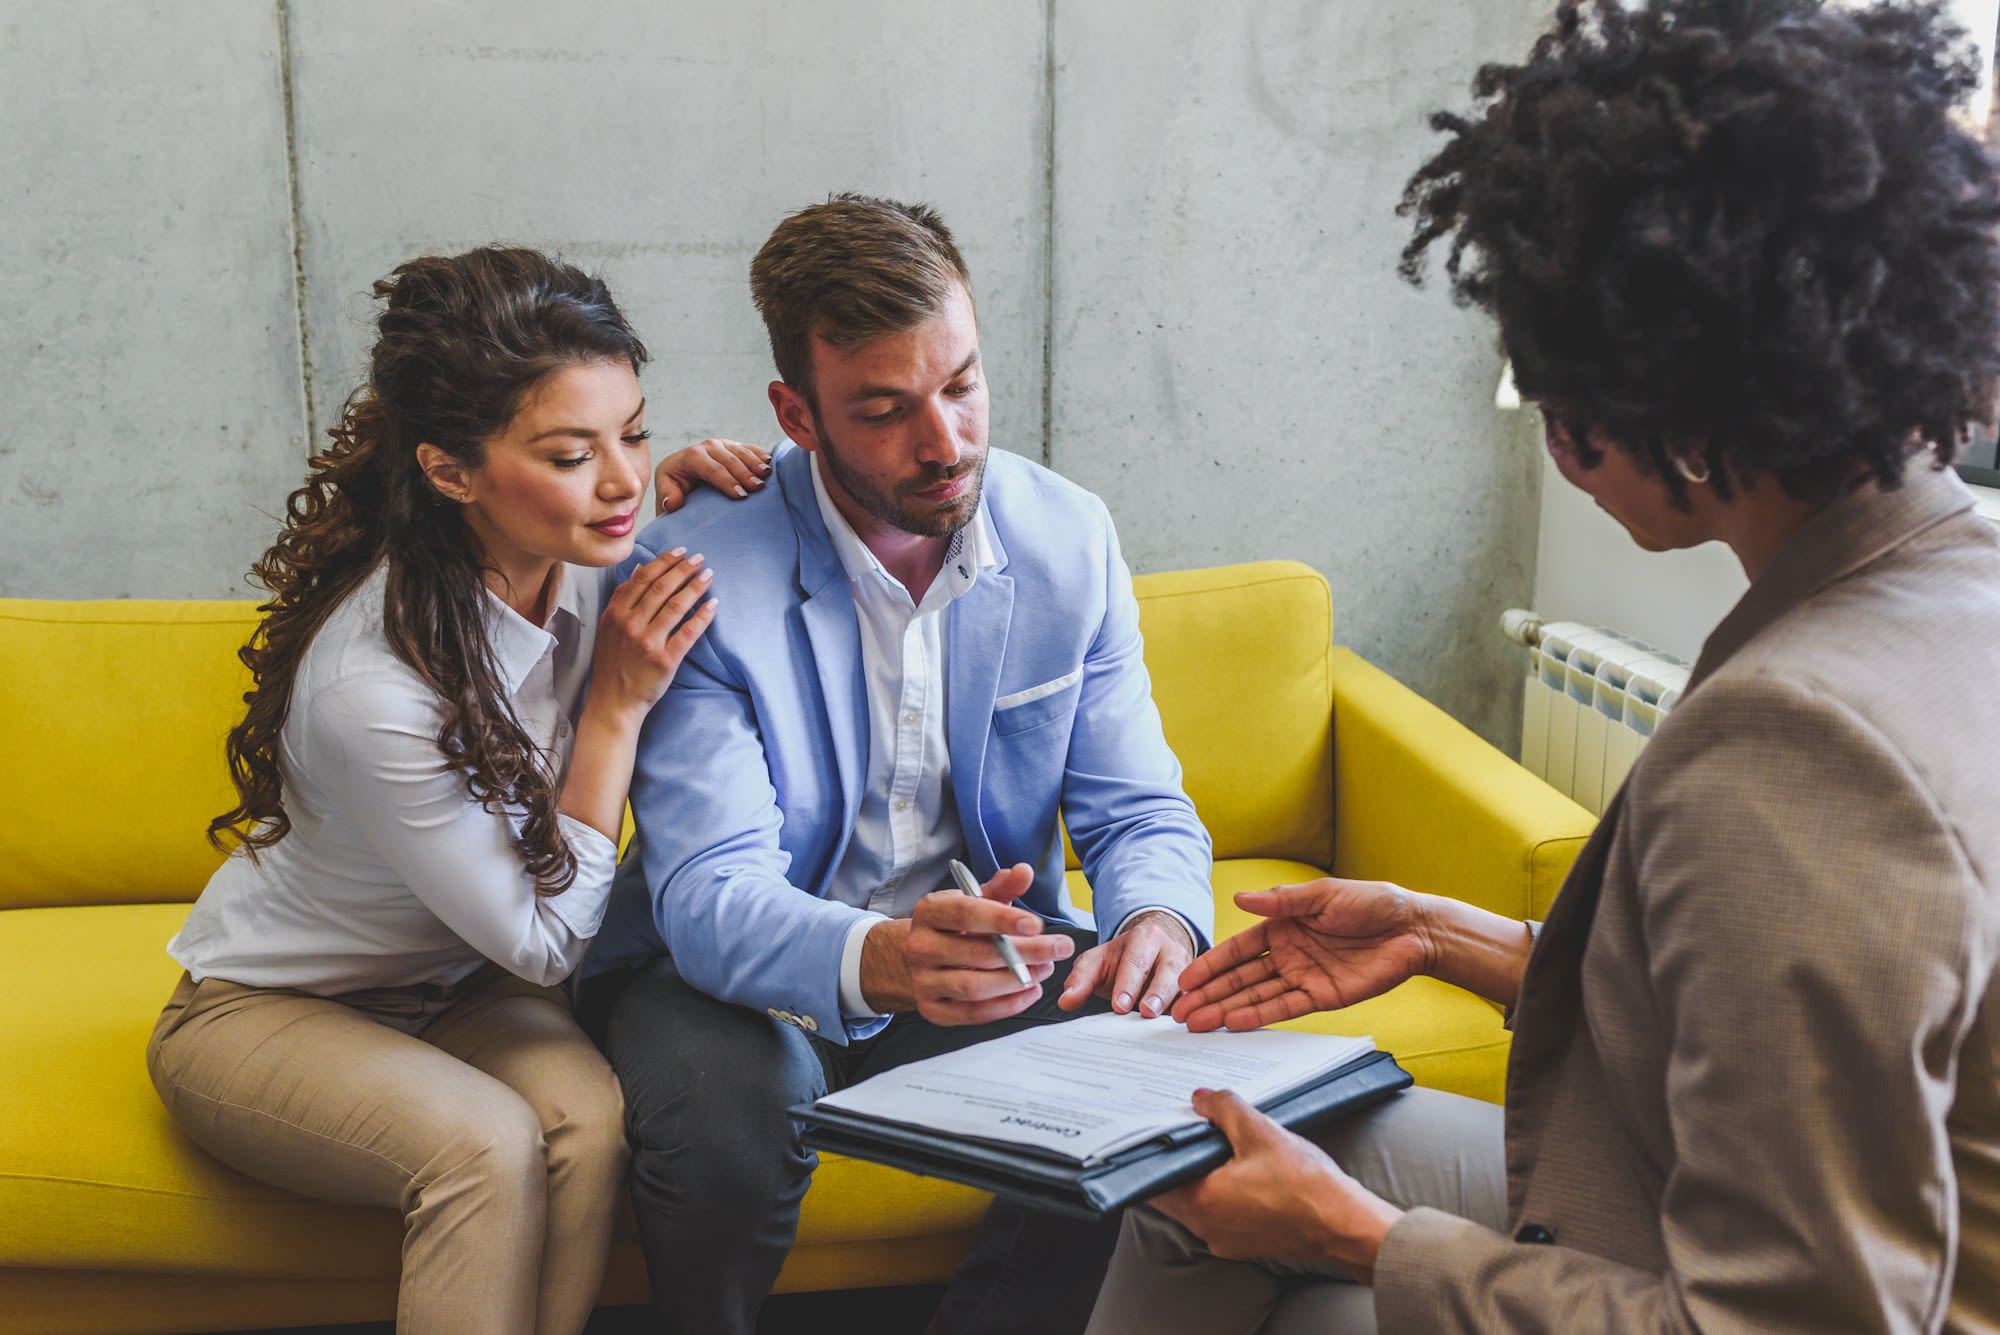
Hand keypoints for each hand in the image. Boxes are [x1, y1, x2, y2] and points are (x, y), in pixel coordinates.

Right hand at [587, 547, 715, 718]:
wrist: (614, 701)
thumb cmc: (613, 662)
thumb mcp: (608, 626)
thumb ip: (621, 597)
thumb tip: (640, 569)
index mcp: (615, 613)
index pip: (643, 579)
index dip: (664, 562)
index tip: (681, 552)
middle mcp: (630, 625)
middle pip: (661, 588)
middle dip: (683, 569)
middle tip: (699, 559)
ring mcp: (647, 642)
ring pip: (675, 606)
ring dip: (694, 587)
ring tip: (708, 575)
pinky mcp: (664, 660)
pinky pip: (688, 633)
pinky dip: (702, 616)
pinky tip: (713, 605)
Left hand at [654, 439, 771, 513]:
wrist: (681, 471)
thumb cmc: (675, 485)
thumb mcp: (666, 490)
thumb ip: (667, 495)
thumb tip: (672, 503)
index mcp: (690, 457)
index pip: (710, 468)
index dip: (725, 481)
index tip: (740, 495)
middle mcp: (707, 446)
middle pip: (729, 459)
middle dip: (744, 473)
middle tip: (758, 488)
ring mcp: (722, 444)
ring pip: (741, 451)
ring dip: (755, 463)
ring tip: (766, 475)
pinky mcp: (734, 446)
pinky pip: (749, 448)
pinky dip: (760, 454)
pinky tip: (770, 462)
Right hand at [862, 863, 1074, 1023]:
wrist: (920, 957)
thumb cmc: (955, 925)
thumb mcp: (974, 900)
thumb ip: (1001, 887)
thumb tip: (1024, 871)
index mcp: (928, 912)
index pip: (965, 914)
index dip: (1002, 919)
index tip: (1037, 924)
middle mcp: (920, 947)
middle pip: (978, 954)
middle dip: (1026, 952)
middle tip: (1059, 948)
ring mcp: (923, 981)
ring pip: (975, 987)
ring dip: (1017, 980)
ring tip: (1045, 969)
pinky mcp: (932, 1009)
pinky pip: (973, 1013)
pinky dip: (1006, 1005)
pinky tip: (1029, 991)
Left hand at [1059, 908, 1194, 1017]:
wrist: (1156, 946)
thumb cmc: (1123, 959)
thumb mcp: (1099, 961)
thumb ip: (1081, 979)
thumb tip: (1066, 1001)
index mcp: (1144, 938)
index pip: (1135, 961)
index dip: (1127, 984)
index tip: (1119, 1005)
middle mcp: (1170, 950)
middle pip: (1167, 971)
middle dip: (1156, 992)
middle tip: (1146, 1012)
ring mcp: (1188, 969)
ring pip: (1187, 985)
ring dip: (1178, 1004)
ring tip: (1171, 1021)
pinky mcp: (1198, 987)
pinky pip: (1197, 1000)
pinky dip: (1193, 1013)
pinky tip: (1188, 1027)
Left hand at [1151, 1088, 1401, 1278]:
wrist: (1345, 1226)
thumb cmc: (1305, 1185)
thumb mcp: (1260, 1132)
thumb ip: (1223, 1110)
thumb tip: (1199, 1099)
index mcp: (1200, 1204)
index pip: (1153, 1180)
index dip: (1150, 1153)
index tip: (1151, 1130)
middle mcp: (1206, 1229)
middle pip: (1172, 1192)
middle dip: (1176, 1161)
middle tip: (1183, 1130)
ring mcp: (1226, 1240)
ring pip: (1196, 1203)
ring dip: (1200, 1176)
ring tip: (1213, 1143)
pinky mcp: (1246, 1243)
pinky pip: (1220, 1214)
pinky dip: (1221, 1193)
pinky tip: (1239, 1169)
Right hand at [1171, 879, 1433, 1032]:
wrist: (1413, 928)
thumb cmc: (1372, 903)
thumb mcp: (1322, 895)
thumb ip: (1281, 901)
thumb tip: (1240, 898)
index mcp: (1283, 926)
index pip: (1238, 950)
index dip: (1211, 965)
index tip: (1186, 980)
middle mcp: (1287, 954)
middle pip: (1240, 978)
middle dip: (1209, 995)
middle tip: (1180, 1013)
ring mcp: (1303, 977)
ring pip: (1255, 996)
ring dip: (1226, 1009)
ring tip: (1197, 1024)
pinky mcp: (1322, 997)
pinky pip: (1284, 1008)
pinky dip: (1259, 1015)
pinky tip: (1234, 1022)